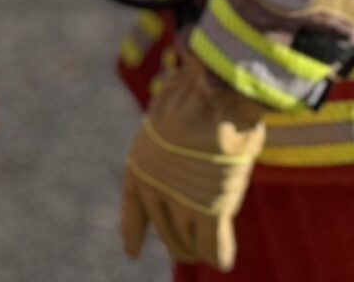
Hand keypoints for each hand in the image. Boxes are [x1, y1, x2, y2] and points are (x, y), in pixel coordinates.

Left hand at [119, 52, 265, 268]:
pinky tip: (222, 261)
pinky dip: (218, 254)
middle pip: (166, 232)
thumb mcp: (172, 114)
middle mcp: (154, 190)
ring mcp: (180, 203)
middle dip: (176, 241)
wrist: (209, 94)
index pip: (134, 210)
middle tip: (187, 248)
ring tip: (204, 251)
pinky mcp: (209, 211)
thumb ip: (174, 135)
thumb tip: (179, 120)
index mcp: (140, 166)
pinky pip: (212, 246)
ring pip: (188, 242)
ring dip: (196, 248)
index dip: (133, 233)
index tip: (132, 253)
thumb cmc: (195, 93)